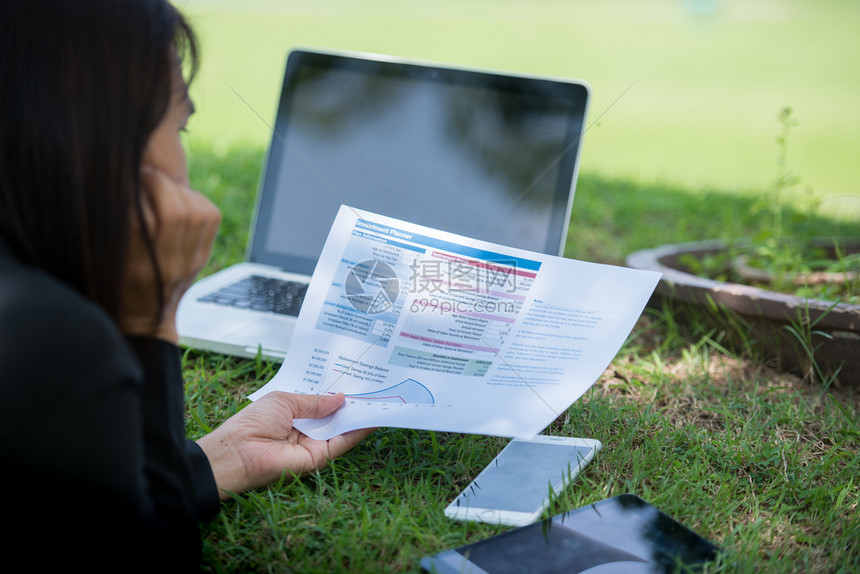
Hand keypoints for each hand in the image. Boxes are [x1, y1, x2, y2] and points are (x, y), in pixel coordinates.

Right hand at [121, 165, 220, 341]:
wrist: (145, 315)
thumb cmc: (115, 276)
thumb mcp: (106, 250)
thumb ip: (116, 216)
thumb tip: (124, 176)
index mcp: (137, 263)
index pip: (144, 215)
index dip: (140, 186)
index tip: (130, 175)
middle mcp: (167, 264)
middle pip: (176, 212)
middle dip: (160, 184)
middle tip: (147, 177)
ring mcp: (189, 261)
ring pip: (196, 212)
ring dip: (179, 190)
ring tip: (162, 188)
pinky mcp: (202, 255)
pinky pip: (210, 216)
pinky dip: (195, 200)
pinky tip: (179, 200)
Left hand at [196, 392, 373, 499]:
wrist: (239, 452)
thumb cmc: (254, 422)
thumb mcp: (286, 401)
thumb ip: (315, 401)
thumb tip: (340, 398)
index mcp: (294, 414)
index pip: (321, 404)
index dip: (336, 394)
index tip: (356, 381)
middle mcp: (306, 430)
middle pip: (335, 416)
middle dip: (353, 404)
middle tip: (374, 389)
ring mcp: (314, 444)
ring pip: (343, 429)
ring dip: (360, 416)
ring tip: (381, 399)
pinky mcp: (320, 457)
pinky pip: (343, 442)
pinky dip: (358, 431)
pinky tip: (372, 418)